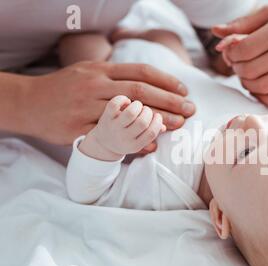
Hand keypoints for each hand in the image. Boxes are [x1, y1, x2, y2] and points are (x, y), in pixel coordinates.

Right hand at [22, 61, 193, 145]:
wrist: (29, 102)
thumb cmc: (65, 88)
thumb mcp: (89, 72)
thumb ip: (116, 76)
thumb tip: (150, 85)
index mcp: (100, 70)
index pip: (141, 72)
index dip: (166, 81)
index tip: (184, 91)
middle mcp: (95, 86)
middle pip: (140, 92)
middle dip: (170, 101)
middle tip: (190, 110)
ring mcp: (86, 108)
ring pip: (129, 114)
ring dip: (157, 120)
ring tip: (177, 126)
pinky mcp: (78, 129)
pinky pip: (111, 137)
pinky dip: (133, 142)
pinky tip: (150, 146)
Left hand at [80, 96, 165, 160]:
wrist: (103, 143)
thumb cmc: (126, 139)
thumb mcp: (139, 141)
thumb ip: (153, 132)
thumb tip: (166, 124)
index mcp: (134, 145)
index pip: (151, 133)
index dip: (157, 121)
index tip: (157, 115)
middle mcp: (124, 137)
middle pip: (142, 122)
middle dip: (148, 112)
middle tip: (146, 110)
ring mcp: (114, 127)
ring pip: (130, 112)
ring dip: (138, 105)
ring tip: (138, 105)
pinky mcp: (105, 116)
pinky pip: (115, 104)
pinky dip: (123, 99)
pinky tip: (126, 101)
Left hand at [213, 5, 267, 107]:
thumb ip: (242, 24)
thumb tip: (216, 33)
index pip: (244, 50)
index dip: (231, 54)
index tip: (232, 52)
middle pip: (250, 70)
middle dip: (237, 69)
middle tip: (238, 63)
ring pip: (262, 87)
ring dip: (247, 83)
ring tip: (248, 74)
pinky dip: (262, 96)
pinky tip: (259, 86)